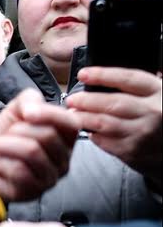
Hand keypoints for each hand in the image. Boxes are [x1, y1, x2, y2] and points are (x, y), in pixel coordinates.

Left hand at [0, 89, 79, 202]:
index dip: (49, 114)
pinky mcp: (32, 192)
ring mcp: (49, 179)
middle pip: (47, 136)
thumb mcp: (16, 111)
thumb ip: (29, 99)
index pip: (71, 124)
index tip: (27, 113)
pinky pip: (18, 171)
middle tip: (3, 136)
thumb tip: (33, 110)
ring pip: (32, 151)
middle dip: (17, 130)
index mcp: (64, 140)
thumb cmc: (3, 141)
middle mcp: (63, 161)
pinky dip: (1, 163)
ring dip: (5, 145)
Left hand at [67, 67, 161, 182]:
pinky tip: (87, 130)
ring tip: (72, 114)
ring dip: (84, 118)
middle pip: (113, 103)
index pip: (127, 79)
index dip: (103, 75)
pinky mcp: (132, 151)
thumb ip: (138, 87)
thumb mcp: (158, 95)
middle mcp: (152, 112)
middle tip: (72, 99)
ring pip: (105, 124)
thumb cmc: (162, 118)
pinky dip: (93, 135)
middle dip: (87, 100)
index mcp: (158, 92)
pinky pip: (106, 142)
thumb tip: (104, 79)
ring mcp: (142, 133)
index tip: (83, 74)